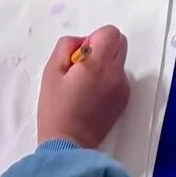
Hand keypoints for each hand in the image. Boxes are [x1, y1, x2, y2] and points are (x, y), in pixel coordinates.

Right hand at [37, 25, 130, 148]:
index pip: (111, 32)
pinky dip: (108, 79)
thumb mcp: (51, 71)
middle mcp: (116, 73)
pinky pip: (119, 78)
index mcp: (99, 64)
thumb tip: (82, 42)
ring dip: (105, 64)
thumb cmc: (56, 108)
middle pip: (120, 43)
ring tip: (85, 85)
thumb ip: (66, 46)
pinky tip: (91, 96)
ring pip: (119, 61)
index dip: (94, 38)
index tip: (80, 55)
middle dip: (103, 47)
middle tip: (82, 66)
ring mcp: (123, 87)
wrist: (69, 143)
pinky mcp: (124, 100)